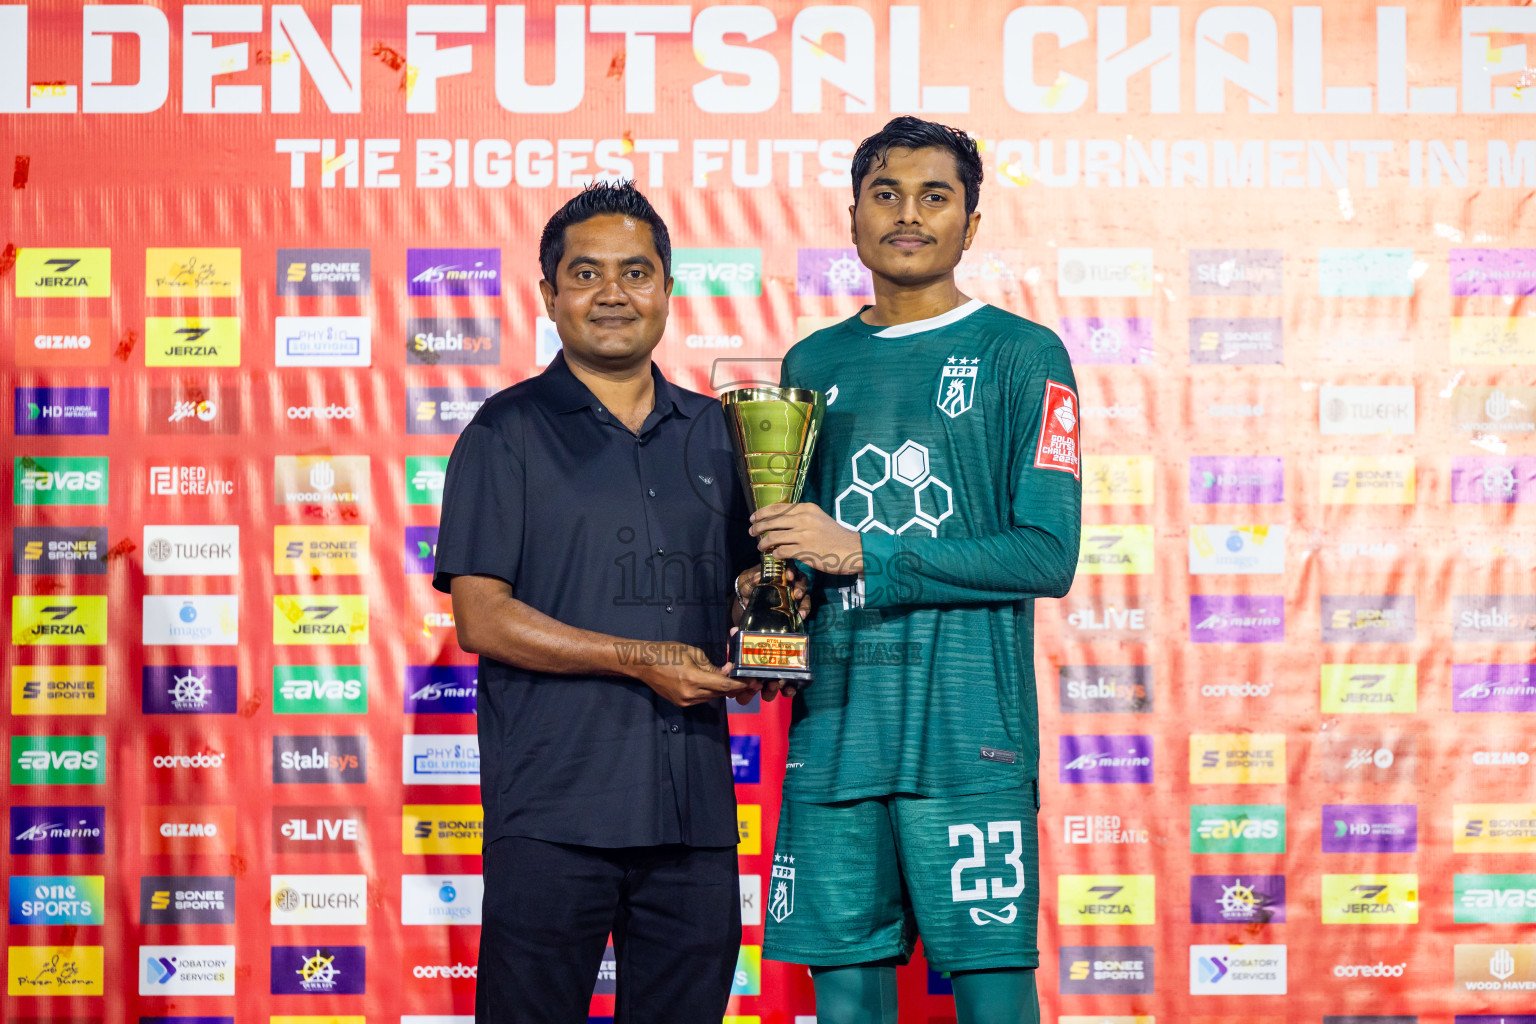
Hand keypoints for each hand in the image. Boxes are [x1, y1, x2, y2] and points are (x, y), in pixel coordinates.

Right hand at [631, 642, 752, 707]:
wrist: (643, 663)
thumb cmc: (667, 652)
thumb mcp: (693, 653)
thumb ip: (711, 666)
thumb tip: (725, 672)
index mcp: (693, 679)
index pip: (723, 685)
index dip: (739, 684)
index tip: (750, 681)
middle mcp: (690, 694)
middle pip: (719, 693)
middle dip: (731, 685)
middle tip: (741, 677)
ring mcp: (684, 701)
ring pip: (710, 697)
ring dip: (719, 689)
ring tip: (725, 677)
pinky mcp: (680, 703)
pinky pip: (700, 699)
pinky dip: (708, 691)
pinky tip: (709, 682)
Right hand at [728, 627, 796, 702]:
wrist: (778, 631)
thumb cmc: (759, 640)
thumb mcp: (747, 638)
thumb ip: (740, 637)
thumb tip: (734, 631)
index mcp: (742, 674)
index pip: (733, 688)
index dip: (735, 688)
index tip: (740, 680)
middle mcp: (754, 682)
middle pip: (746, 697)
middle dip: (749, 693)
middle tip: (755, 683)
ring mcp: (770, 684)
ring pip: (767, 696)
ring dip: (769, 692)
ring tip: (773, 683)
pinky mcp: (786, 682)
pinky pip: (786, 692)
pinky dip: (788, 691)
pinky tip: (789, 688)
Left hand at [735, 563, 810, 620]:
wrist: (746, 598)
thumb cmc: (748, 582)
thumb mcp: (748, 578)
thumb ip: (752, 577)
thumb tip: (757, 576)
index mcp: (780, 567)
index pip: (789, 565)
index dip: (791, 569)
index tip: (789, 576)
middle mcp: (789, 577)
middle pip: (801, 578)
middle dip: (801, 586)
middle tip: (797, 594)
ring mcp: (793, 590)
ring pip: (804, 592)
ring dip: (804, 601)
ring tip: (801, 611)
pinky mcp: (794, 602)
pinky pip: (802, 605)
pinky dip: (803, 610)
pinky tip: (801, 616)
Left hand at [749, 502, 863, 574]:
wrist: (852, 549)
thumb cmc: (835, 536)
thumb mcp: (819, 518)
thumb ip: (802, 517)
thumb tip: (780, 520)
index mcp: (807, 508)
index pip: (778, 507)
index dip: (762, 512)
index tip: (754, 518)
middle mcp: (804, 519)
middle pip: (772, 521)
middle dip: (758, 527)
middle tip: (751, 532)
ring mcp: (804, 535)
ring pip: (773, 537)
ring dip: (763, 542)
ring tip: (760, 546)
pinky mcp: (805, 550)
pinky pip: (781, 551)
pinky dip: (775, 554)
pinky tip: (774, 555)